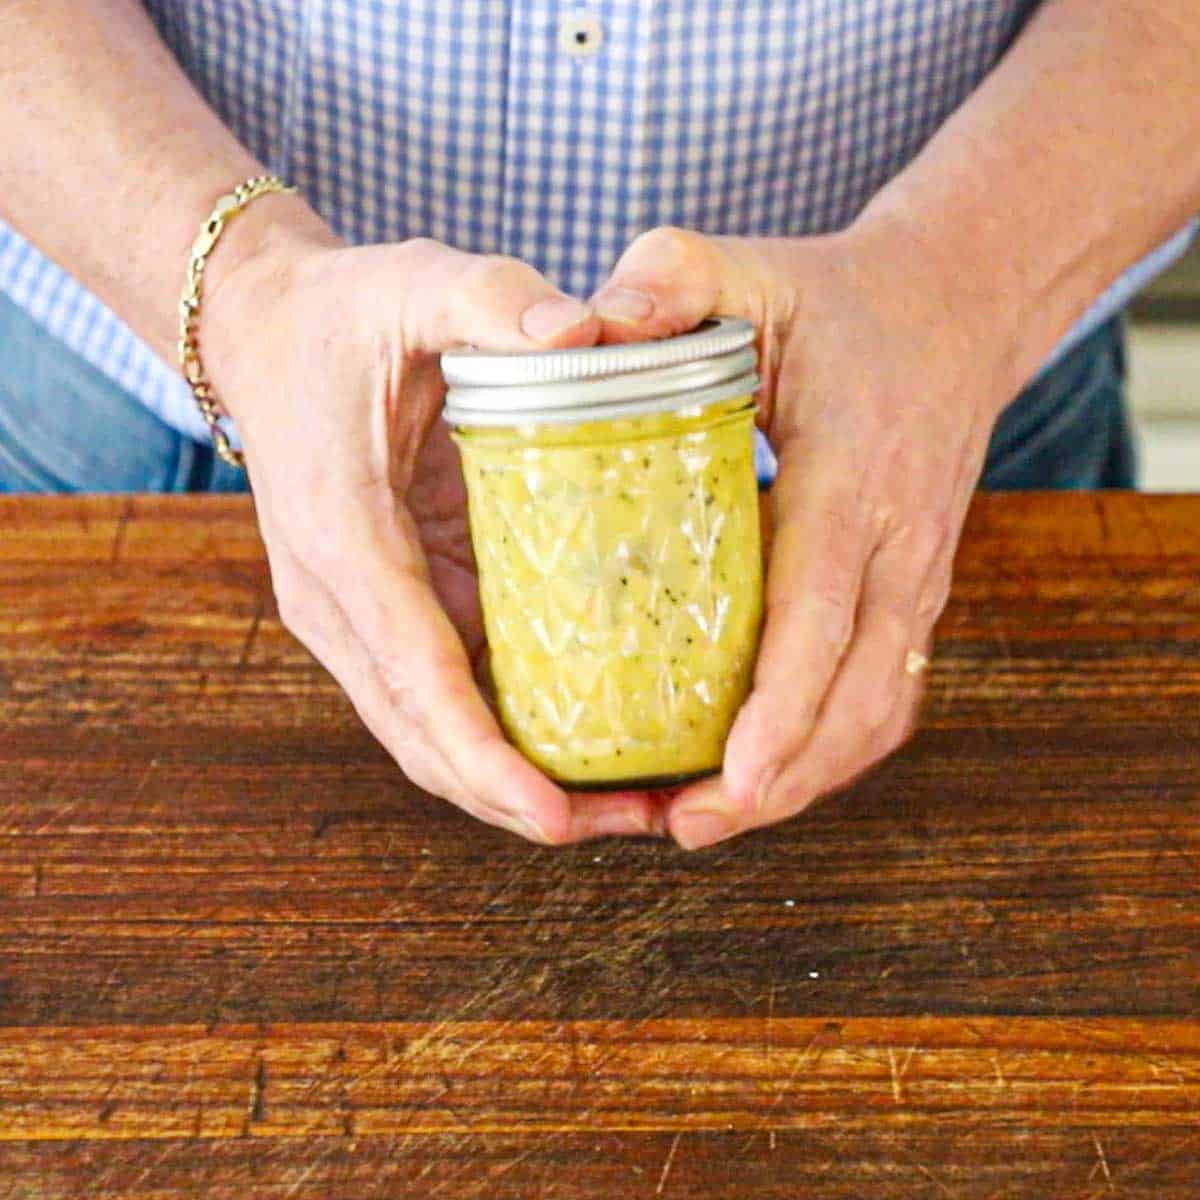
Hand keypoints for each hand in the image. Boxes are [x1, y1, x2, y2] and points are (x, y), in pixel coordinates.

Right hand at [202, 201, 662, 842]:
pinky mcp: (382, 610)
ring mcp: (354, 615)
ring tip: (626, 805)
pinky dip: (503, 737)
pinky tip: (582, 743)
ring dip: (514, 784)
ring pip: (428, 734)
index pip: (413, 672)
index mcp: (343, 535)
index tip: (556, 816)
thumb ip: (493, 298)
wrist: (264, 332)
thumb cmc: (342, 313)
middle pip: (422, 736)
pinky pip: (441, 695)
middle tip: (635, 821)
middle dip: (518, 799)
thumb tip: (593, 330)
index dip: (485, 755)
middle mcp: (337, 598)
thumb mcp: (417, 281)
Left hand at [590, 223, 1015, 848]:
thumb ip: (673, 277)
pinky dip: (831, 752)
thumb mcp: (749, 268)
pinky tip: (765, 777)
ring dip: (806, 782)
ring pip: (881, 711)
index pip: (823, 609)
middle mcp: (899, 545)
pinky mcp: (916, 594)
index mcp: (852, 477)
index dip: (782, 704)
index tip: (731, 776)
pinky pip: (889, 695)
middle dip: (783, 777)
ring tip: (710, 820)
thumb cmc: (837, 300)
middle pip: (860, 693)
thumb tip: (587, 325)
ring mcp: (918, 578)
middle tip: (688, 825)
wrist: (954, 309)